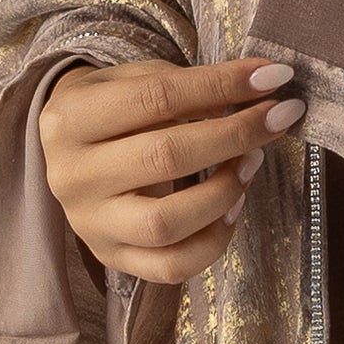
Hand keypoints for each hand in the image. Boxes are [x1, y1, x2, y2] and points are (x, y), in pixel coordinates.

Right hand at [38, 52, 300, 287]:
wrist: (64, 153)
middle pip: (165, 156)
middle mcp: (72, 175)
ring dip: (225, 190)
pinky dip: (213, 241)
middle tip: (279, 117)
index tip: (274, 76)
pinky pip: (170, 267)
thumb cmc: (111, 110)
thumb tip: (255, 96)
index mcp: (71, 117)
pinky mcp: (110, 257)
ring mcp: (89, 224)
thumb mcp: (134, 80)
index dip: (221, 85)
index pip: (157, 98)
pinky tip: (234, 208)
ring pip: (166, 222)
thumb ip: (186, 87)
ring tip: (253, 161)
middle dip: (236, 134)